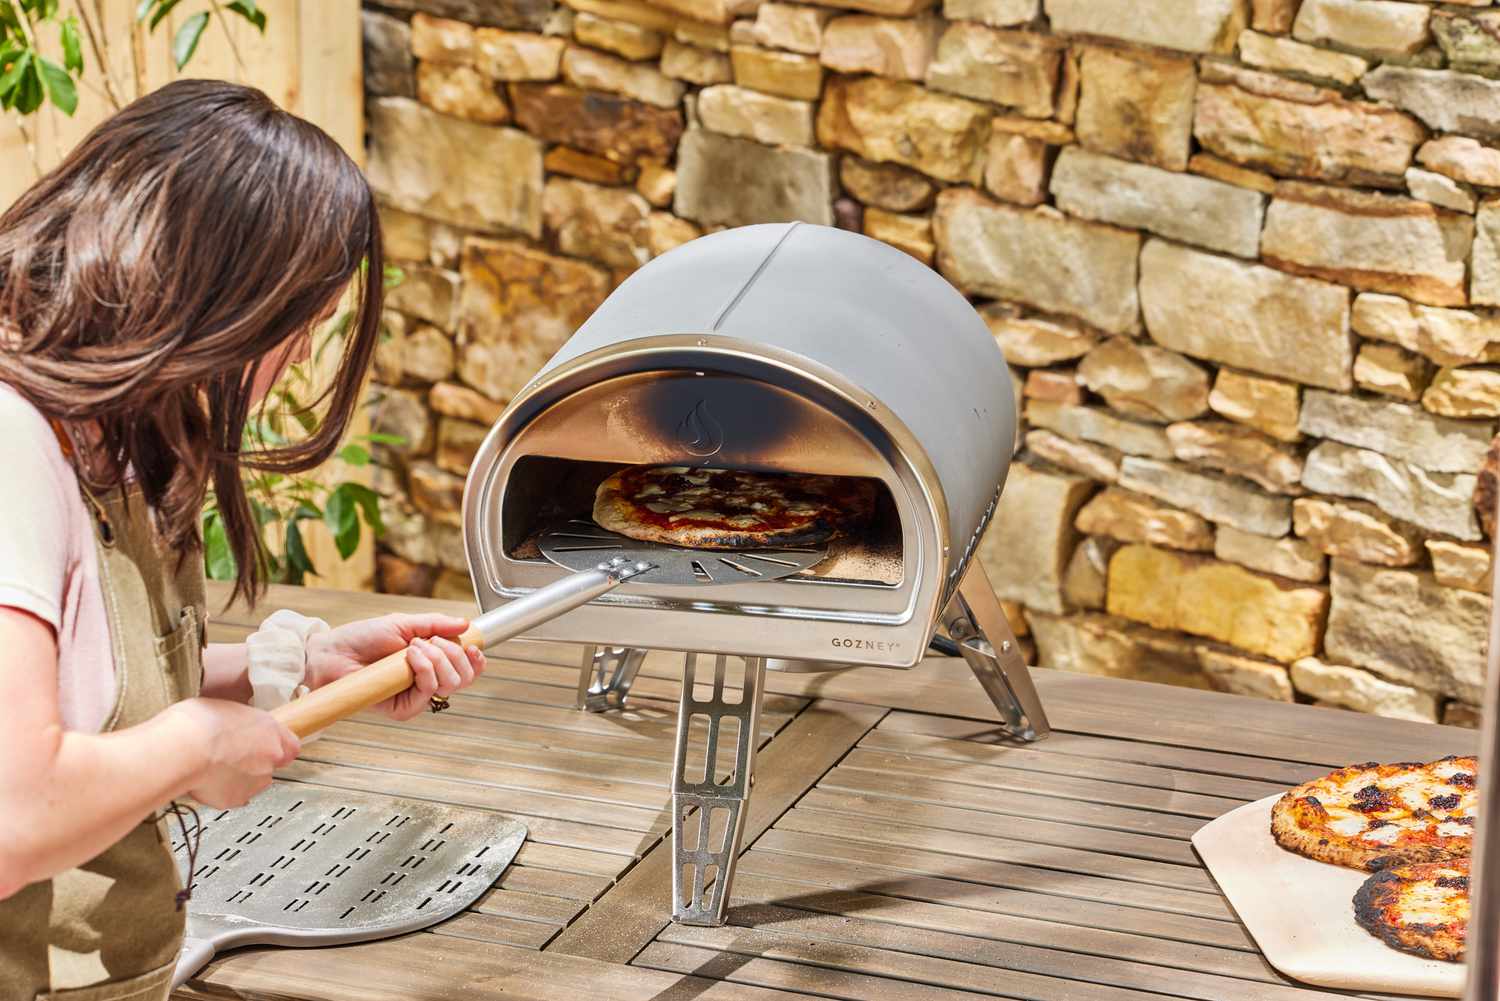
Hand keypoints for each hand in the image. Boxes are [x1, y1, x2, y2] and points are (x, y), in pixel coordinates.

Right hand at [170, 698, 300, 807]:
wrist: (181, 748)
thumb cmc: (197, 723)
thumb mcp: (226, 708)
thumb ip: (241, 723)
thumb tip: (236, 725)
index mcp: (271, 731)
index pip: (291, 745)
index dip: (276, 746)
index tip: (264, 746)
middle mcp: (269, 758)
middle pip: (271, 764)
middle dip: (254, 762)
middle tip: (229, 754)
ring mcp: (255, 781)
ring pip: (253, 782)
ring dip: (238, 777)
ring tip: (213, 766)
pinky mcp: (236, 799)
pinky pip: (232, 796)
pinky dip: (221, 790)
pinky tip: (205, 779)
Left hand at [305, 613, 484, 720]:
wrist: (334, 652)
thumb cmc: (363, 637)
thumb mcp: (404, 623)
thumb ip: (436, 624)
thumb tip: (466, 624)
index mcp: (433, 663)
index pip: (468, 670)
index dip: (477, 661)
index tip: (473, 646)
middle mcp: (428, 682)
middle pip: (464, 678)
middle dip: (452, 653)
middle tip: (428, 641)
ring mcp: (416, 697)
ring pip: (451, 684)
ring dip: (437, 658)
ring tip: (412, 647)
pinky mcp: (404, 709)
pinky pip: (429, 691)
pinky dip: (425, 669)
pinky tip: (409, 658)